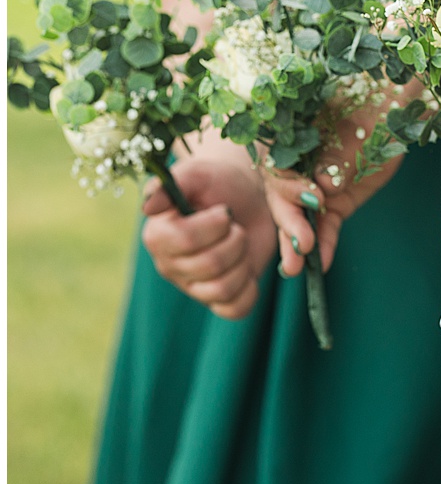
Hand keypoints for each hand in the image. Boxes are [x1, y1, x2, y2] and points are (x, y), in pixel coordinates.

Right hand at [140, 156, 274, 318]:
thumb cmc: (218, 184)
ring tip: (241, 245)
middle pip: (209, 265)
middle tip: (236, 227)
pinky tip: (248, 269)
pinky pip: (234, 310)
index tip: (224, 212)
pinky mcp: (218, 299)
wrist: (247, 198)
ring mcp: (193, 286)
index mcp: (158, 235)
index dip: (214, 226)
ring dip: (243, 263)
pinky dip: (249, 291)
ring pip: (221, 289)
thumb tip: (147, 206)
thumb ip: (169, 185)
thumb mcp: (196, 174)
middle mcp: (170, 264)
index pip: (184, 240)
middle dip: (235, 241)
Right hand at [266, 111, 403, 277]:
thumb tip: (323, 184)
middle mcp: (295, 165)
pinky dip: (324, 244)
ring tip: (297, 269)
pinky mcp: (335, 203)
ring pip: (300, 217)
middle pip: (282, 197)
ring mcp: (314, 186)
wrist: (396, 111)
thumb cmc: (373, 108)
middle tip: (300, 245)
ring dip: (298, 242)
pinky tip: (322, 264)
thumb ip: (337, 155)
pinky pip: (326, 226)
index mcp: (289, 138)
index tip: (313, 197)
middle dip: (290, 223)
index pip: (277, 167)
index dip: (290, 187)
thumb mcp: (357, 127)